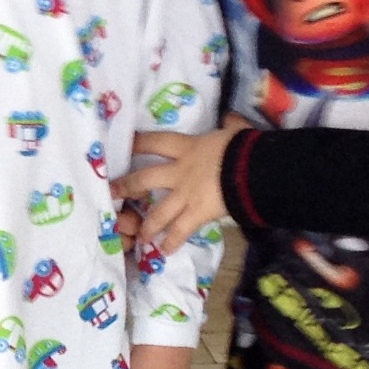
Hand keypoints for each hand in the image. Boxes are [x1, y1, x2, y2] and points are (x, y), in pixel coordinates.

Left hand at [114, 125, 242, 248]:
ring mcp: (186, 194)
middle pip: (144, 178)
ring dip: (147, 225)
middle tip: (111, 193)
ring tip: (139, 235)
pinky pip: (180, 231)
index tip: (123, 146)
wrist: (257, 169)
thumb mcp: (236, 132)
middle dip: (126, 187)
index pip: (155, 142)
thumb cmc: (246, 148)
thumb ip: (230, 126)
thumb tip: (230, 118)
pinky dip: (172, 242)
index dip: (137, 143)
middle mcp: (179, 171)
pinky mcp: (197, 213)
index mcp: (188, 148)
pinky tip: (164, 251)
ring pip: (158, 212)